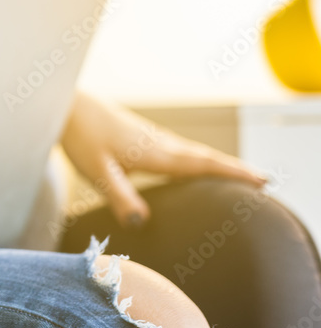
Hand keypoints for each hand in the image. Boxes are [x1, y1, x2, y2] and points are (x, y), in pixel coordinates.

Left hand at [60, 92, 266, 227]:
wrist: (64, 104)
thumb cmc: (79, 136)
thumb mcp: (96, 171)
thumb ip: (118, 196)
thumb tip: (141, 223)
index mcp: (155, 153)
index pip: (201, 165)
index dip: (231, 174)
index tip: (261, 181)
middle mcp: (158, 142)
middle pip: (203, 157)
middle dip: (233, 169)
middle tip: (263, 181)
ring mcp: (148, 137)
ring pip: (190, 151)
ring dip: (215, 161)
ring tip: (235, 173)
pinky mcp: (137, 135)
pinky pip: (176, 148)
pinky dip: (193, 157)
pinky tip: (187, 162)